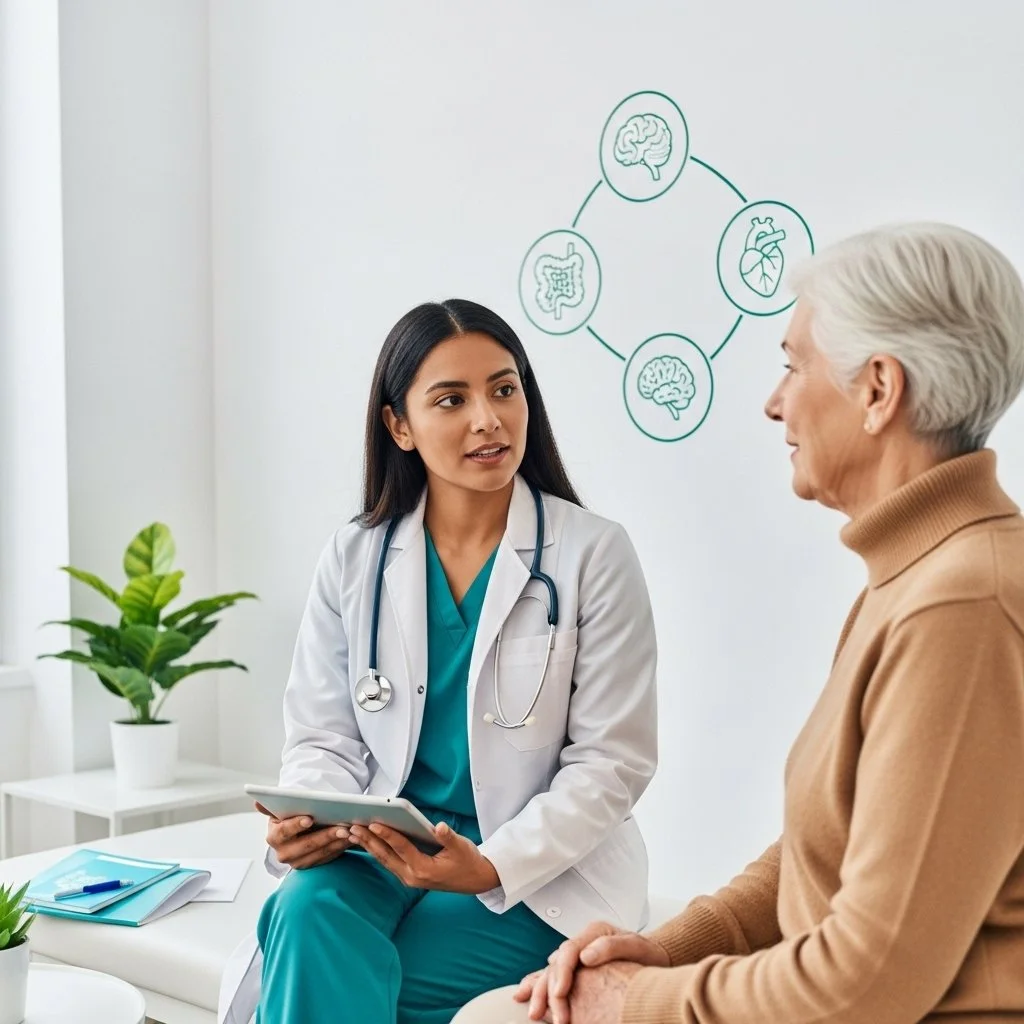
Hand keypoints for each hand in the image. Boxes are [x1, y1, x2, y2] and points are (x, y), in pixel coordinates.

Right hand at [255, 802, 352, 869]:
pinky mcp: (311, 865)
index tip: (309, 818)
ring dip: (336, 844)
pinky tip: (350, 840)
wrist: (297, 829)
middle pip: (305, 846)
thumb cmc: (291, 815)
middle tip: (341, 828)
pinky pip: (326, 859)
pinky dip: (339, 849)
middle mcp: (283, 852)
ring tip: (349, 833)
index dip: (296, 825)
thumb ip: (270, 805)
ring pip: (318, 854)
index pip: (284, 831)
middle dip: (324, 836)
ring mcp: (297, 862)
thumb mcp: (282, 808)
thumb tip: (256, 802)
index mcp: (274, 836)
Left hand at [348, 820, 499, 892]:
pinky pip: (388, 862)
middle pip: (386, 855)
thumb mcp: (462, 846)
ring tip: (353, 833)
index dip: (387, 835)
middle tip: (352, 827)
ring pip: (384, 860)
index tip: (373, 824)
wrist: (474, 880)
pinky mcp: (408, 876)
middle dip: (368, 841)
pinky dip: (377, 850)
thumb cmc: (468, 861)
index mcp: (424, 869)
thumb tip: (439, 827)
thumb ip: (448, 837)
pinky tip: (367, 841)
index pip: (401, 848)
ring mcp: (409, 878)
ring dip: (368, 846)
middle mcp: (412, 876)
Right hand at [515, 921, 668, 1022]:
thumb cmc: (648, 953)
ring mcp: (578, 955)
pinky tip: (525, 995)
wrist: (656, 956)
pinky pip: (554, 976)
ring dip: (538, 991)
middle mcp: (582, 942)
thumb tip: (586, 956)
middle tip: (544, 1015)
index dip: (562, 973)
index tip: (560, 993)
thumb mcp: (636, 946)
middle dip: (547, 991)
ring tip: (532, 1012)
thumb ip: (611, 946)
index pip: (569, 951)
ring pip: (550, 971)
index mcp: (594, 932)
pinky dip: (538, 985)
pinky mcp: (578, 969)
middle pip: (556, 964)